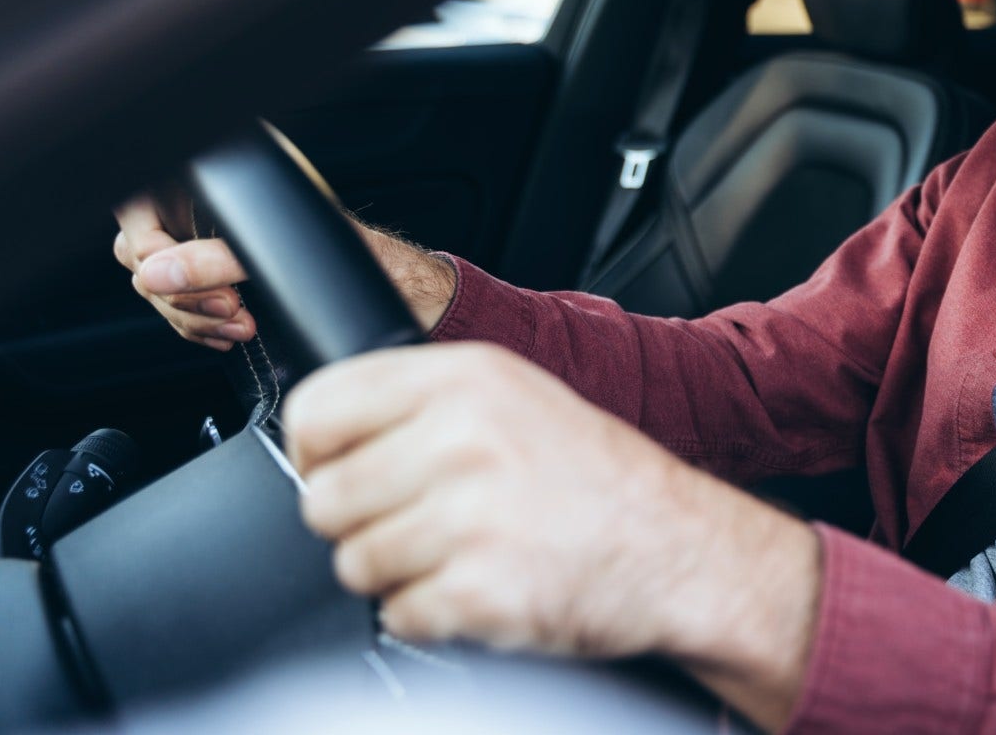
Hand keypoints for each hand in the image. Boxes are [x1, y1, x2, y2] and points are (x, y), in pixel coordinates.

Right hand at [114, 198, 458, 345]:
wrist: (405, 294)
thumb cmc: (365, 258)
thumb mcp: (287, 254)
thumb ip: (218, 259)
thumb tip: (158, 272)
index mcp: (224, 188)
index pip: (140, 208)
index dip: (148, 247)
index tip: (178, 278)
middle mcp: (213, 215)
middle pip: (143, 256)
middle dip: (178, 292)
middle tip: (230, 308)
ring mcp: (217, 255)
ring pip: (161, 291)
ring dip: (194, 317)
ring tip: (242, 324)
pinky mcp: (227, 289)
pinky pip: (186, 313)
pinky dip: (204, 329)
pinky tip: (233, 334)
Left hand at [283, 342, 820, 729]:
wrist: (680, 549)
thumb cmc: (599, 480)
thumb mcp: (519, 397)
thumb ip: (426, 402)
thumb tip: (325, 435)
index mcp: (464, 379)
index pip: (317, 408)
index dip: (315, 451)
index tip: (338, 469)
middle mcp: (462, 439)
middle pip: (324, 497)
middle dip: (361, 523)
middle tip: (420, 522)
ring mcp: (470, 518)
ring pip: (354, 563)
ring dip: (398, 573)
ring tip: (463, 554)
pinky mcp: (478, 591)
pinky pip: (397, 614)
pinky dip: (432, 615)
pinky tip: (484, 585)